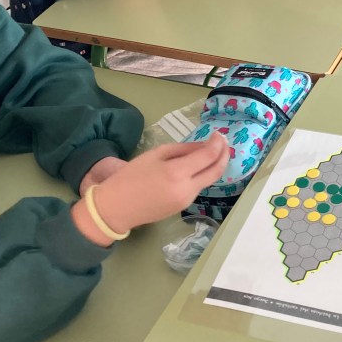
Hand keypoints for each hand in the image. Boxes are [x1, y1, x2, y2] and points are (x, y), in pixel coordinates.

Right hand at [72, 133, 229, 243]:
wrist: (116, 207)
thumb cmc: (131, 176)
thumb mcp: (156, 154)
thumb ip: (183, 149)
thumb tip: (205, 146)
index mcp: (177, 172)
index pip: (209, 156)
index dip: (218, 143)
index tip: (219, 134)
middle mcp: (187, 189)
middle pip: (217, 171)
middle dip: (225, 155)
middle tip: (224, 142)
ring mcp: (187, 200)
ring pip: (208, 180)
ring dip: (215, 165)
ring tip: (213, 151)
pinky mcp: (184, 207)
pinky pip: (198, 188)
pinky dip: (203, 175)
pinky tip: (198, 166)